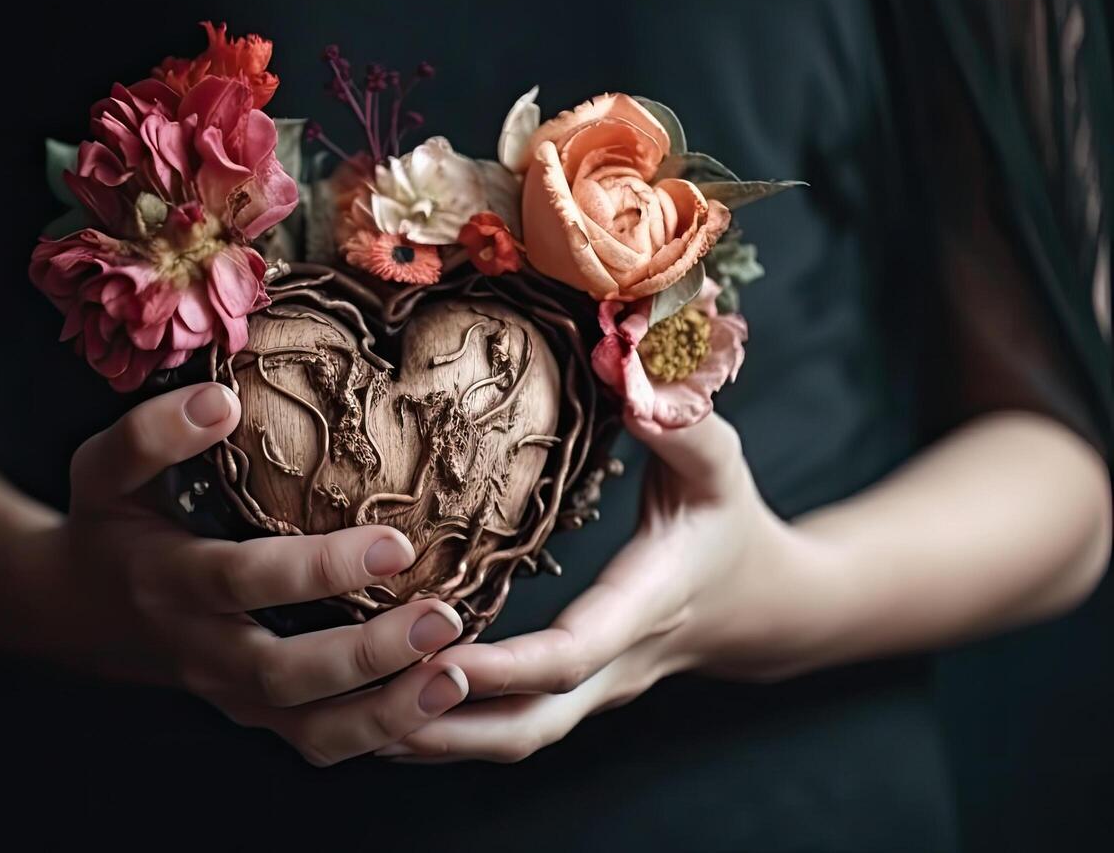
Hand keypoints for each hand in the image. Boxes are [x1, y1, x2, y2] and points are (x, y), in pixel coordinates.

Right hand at [37, 381, 469, 766]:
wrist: (77, 612)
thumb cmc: (107, 525)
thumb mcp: (103, 470)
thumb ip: (150, 432)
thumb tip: (222, 399)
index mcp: (167, 581)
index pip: (245, 581)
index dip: (319, 569)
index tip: (395, 543)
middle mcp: (200, 650)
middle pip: (284, 672)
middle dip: (366, 655)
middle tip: (443, 618)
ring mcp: (230, 694)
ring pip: (308, 729)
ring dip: (385, 713)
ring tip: (454, 675)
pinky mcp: (257, 714)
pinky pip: (320, 742)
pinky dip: (382, 734)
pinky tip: (440, 700)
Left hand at [377, 413, 828, 762]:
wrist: (767, 609)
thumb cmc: (732, 526)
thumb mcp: (720, 468)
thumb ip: (684, 424)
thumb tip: (637, 376)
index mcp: (643, 609)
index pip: (569, 656)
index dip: (504, 665)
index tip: (436, 653)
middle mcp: (613, 667)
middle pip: (528, 726)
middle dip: (446, 724)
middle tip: (363, 703)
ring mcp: (591, 691)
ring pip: (511, 739)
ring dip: (434, 736)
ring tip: (348, 715)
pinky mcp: (570, 694)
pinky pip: (505, 726)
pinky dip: (446, 726)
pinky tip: (381, 706)